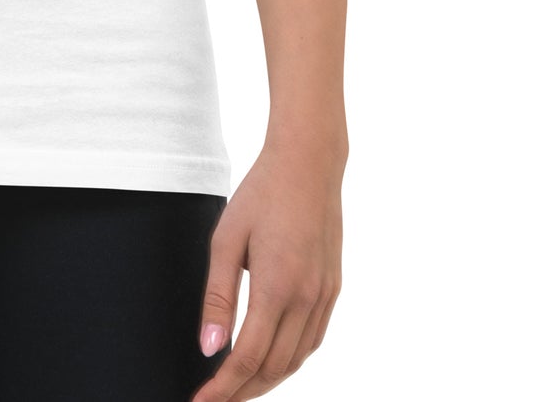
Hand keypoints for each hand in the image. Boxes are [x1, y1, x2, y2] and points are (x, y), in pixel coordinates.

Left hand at [191, 136, 343, 400]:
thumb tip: (208, 348)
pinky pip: (312, 341)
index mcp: (277, 288)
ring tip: (236, 388)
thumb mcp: (226, 240)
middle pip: (273, 369)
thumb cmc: (261, 195)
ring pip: (296, 360)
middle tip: (213, 400)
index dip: (223, 388)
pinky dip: (289, 360)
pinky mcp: (332, 289)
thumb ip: (217, 297)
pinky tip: (270, 361)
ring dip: (266, 381)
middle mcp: (307, 300)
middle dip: (242, 392)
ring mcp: (324, 297)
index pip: (248, 359)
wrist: (308, 165)